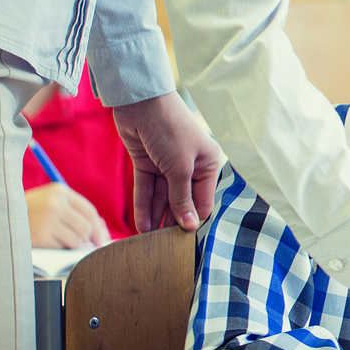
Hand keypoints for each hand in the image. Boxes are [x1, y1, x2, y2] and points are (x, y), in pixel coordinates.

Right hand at [26, 183, 109, 247]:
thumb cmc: (29, 211)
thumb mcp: (50, 201)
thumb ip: (73, 211)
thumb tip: (100, 230)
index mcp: (60, 191)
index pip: (89, 211)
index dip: (98, 227)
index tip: (100, 239)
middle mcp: (55, 203)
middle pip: (86, 226)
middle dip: (88, 238)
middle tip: (85, 245)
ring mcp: (47, 220)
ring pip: (76, 239)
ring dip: (74, 245)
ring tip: (64, 243)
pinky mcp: (40, 236)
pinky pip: (61, 247)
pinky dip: (59, 249)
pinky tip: (49, 243)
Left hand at [112, 93, 220, 231]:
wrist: (141, 103)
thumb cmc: (171, 129)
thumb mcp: (180, 167)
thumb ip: (182, 197)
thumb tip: (189, 225)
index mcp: (208, 164)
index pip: (202, 200)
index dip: (192, 219)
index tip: (183, 242)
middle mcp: (189, 166)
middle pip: (181, 201)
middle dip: (171, 220)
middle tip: (163, 246)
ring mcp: (167, 166)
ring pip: (161, 198)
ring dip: (155, 217)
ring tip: (148, 241)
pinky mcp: (147, 164)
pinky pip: (147, 190)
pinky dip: (144, 206)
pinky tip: (141, 225)